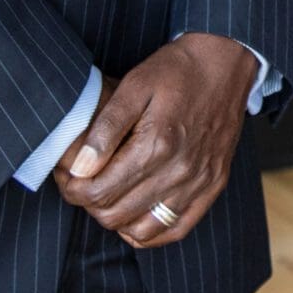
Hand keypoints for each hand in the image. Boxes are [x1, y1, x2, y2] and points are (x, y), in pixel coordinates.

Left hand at [53, 34, 257, 247]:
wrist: (227, 62)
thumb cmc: (177, 70)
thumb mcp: (134, 85)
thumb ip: (106, 128)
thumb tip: (81, 168)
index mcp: (156, 146)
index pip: (99, 192)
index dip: (73, 190)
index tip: (66, 177)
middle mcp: (179, 171)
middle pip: (116, 214)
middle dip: (89, 204)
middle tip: (81, 184)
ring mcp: (199, 183)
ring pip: (142, 230)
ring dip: (117, 218)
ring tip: (108, 194)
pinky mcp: (213, 186)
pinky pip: (176, 229)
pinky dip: (150, 230)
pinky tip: (136, 214)